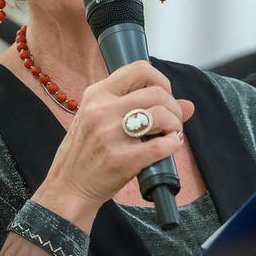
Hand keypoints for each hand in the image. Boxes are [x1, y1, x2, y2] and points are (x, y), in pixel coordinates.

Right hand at [33, 60, 193, 218]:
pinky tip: (169, 146)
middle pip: (156, 93)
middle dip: (173, 106)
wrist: (68, 185)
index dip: (161, 80)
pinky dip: (173, 144)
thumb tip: (187, 104)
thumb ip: (138, 105)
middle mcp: (102, 109)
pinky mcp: (121, 159)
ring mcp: (110, 134)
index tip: (164, 95)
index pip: (139, 69)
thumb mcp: (100, 119)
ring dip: (175, 124)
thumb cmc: (85, 151)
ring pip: (161, 115)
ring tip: (171, 133)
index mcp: (97, 94)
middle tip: (172, 120)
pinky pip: (161, 145)